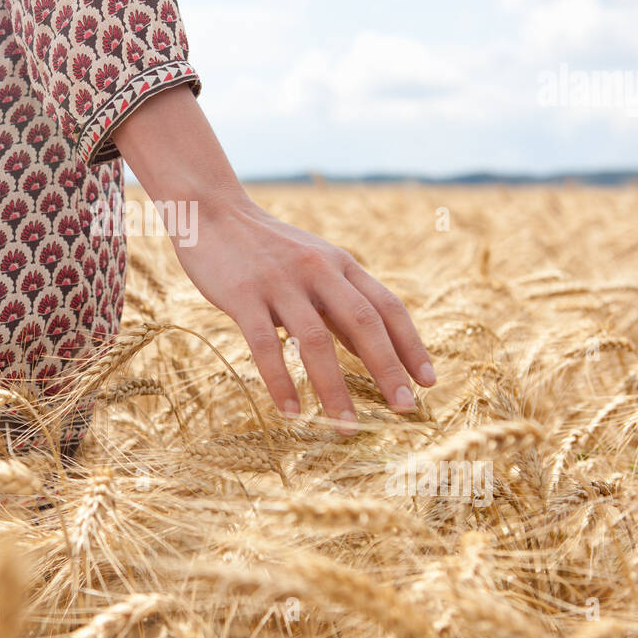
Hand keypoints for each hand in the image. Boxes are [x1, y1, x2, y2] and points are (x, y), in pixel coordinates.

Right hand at [111, 85, 435, 433]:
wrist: (210, 210)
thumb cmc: (265, 247)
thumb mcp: (312, 265)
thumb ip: (339, 302)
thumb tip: (372, 351)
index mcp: (339, 264)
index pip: (387, 307)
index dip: (411, 345)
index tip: (428, 383)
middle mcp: (317, 270)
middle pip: (363, 323)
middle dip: (388, 369)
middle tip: (405, 409)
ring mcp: (279, 282)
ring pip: (315, 341)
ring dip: (334, 389)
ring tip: (346, 427)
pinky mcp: (242, 294)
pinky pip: (266, 346)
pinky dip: (281, 382)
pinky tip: (291, 411)